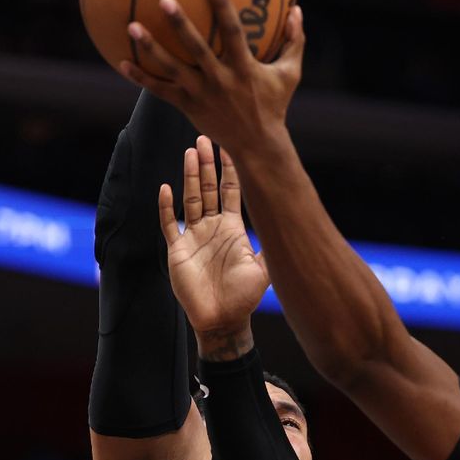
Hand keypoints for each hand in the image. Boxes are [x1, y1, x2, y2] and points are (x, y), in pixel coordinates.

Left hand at [120, 0, 304, 153]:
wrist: (258, 146)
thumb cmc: (274, 106)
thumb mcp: (289, 75)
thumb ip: (294, 42)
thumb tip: (298, 10)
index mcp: (244, 68)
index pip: (233, 30)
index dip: (222, 5)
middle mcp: (221, 80)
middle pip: (196, 48)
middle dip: (180, 23)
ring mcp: (202, 95)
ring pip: (172, 69)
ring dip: (151, 49)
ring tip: (132, 27)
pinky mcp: (189, 108)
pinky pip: (161, 91)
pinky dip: (141, 78)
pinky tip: (121, 62)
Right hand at [159, 136, 268, 356]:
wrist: (222, 319)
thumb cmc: (244, 297)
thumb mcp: (265, 269)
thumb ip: (273, 246)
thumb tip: (293, 225)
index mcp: (233, 228)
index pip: (232, 191)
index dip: (232, 170)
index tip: (232, 146)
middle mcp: (213, 227)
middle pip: (208, 188)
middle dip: (207, 164)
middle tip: (205, 139)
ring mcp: (194, 236)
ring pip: (191, 199)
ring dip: (189, 177)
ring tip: (190, 153)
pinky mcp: (177, 249)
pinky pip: (169, 224)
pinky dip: (167, 207)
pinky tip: (166, 188)